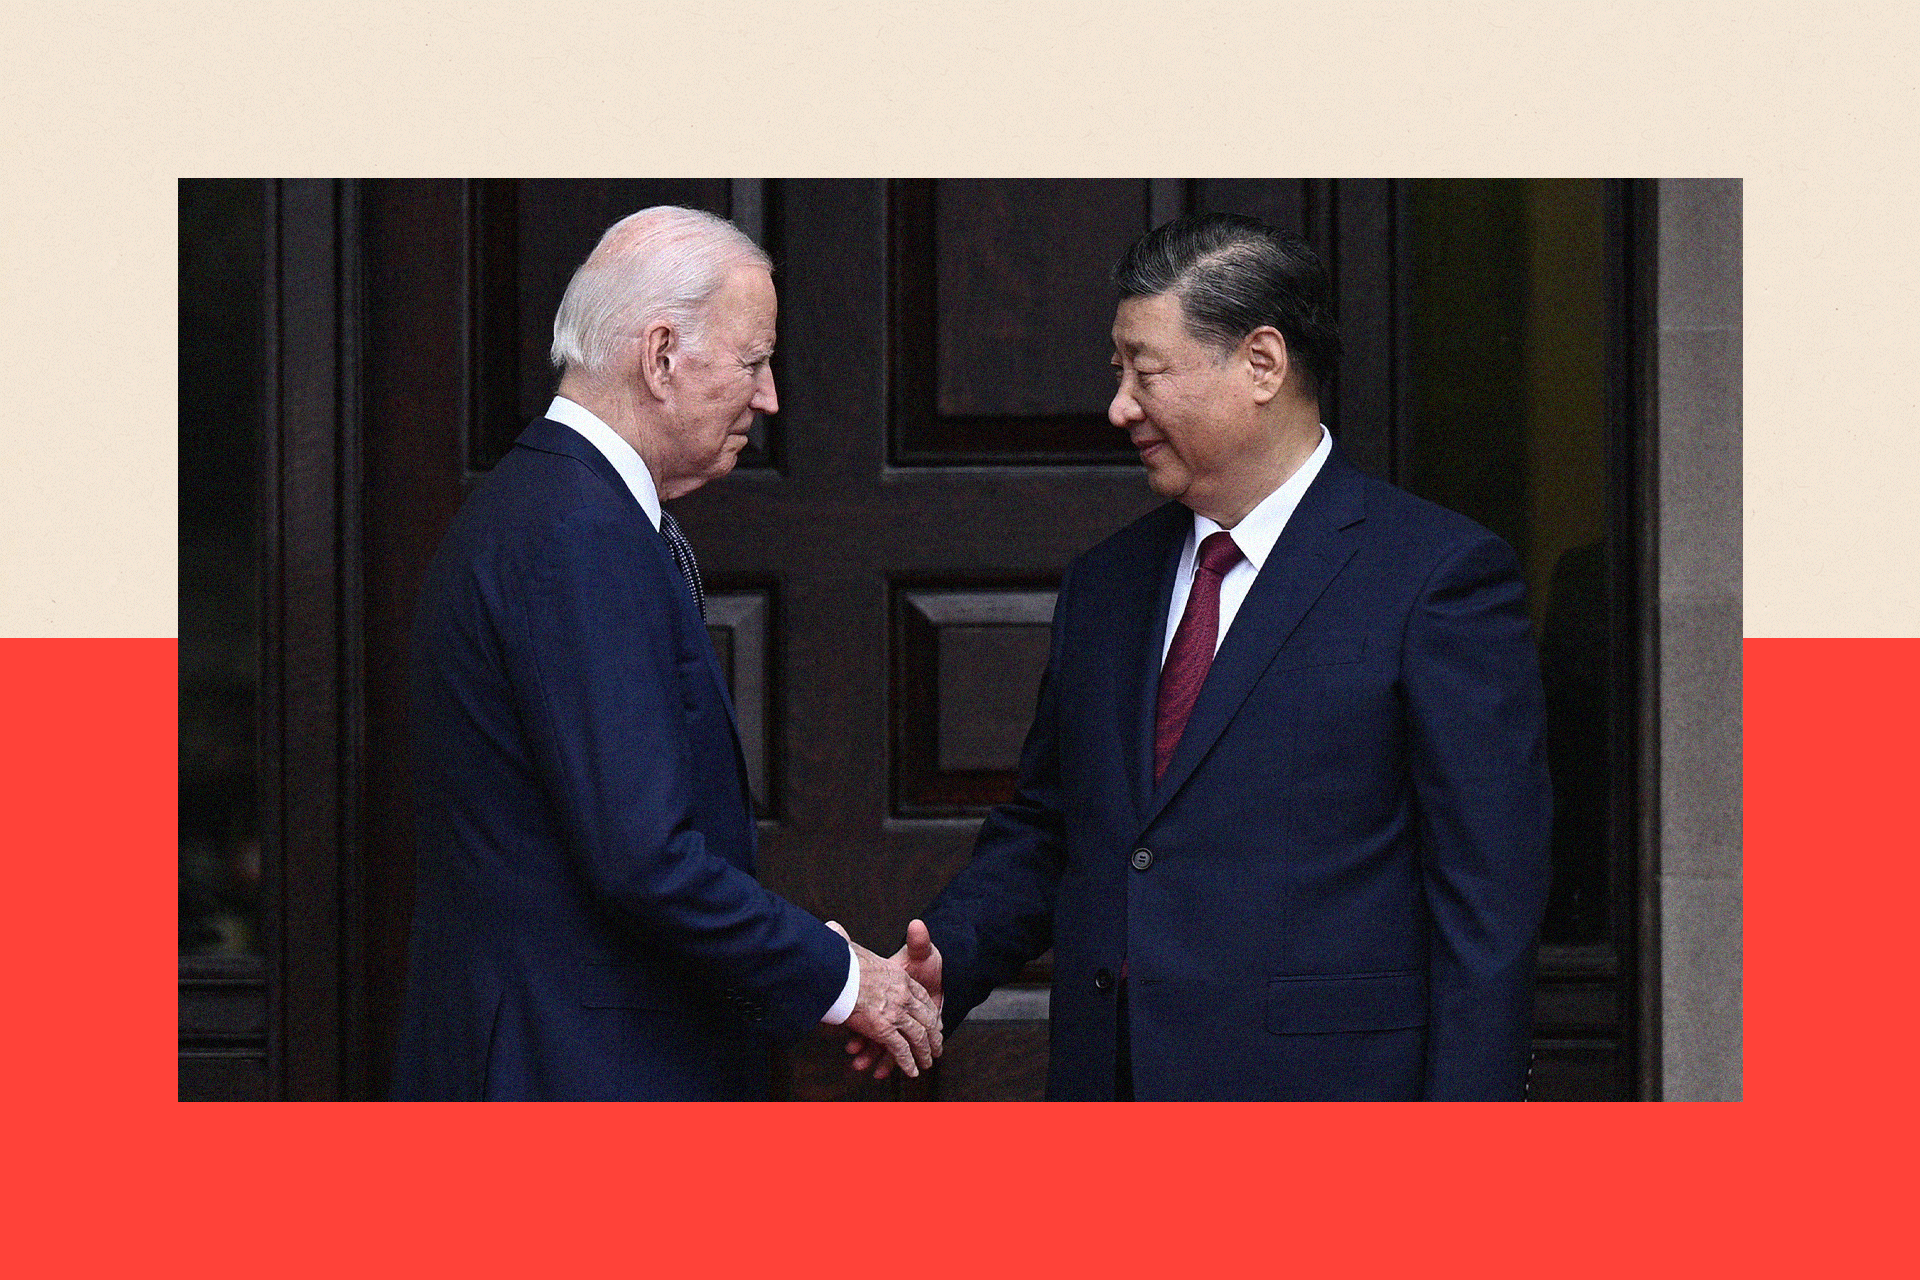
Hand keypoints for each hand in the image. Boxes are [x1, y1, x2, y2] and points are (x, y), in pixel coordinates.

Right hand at [824, 921, 942, 1077]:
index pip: (921, 996)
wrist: (840, 968)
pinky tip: (911, 1071)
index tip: (933, 1022)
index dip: (928, 1011)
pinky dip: (906, 1062)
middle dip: (932, 1036)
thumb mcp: (856, 946)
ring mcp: (895, 1013)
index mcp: (900, 977)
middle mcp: (903, 995)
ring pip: (917, 1037)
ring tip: (926, 1064)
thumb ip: (850, 939)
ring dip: (923, 1053)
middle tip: (935, 1048)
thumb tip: (834, 928)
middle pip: (926, 1019)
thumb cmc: (846, 959)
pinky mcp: (884, 1028)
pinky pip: (900, 1049)